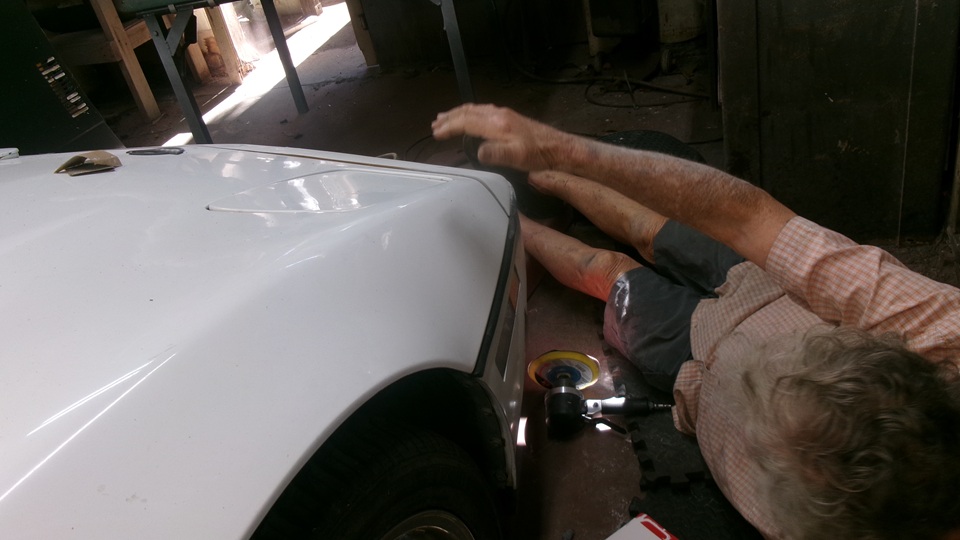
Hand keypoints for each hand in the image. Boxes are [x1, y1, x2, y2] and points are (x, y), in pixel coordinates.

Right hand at [431, 104, 575, 171]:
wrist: (559, 148)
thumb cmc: (538, 155)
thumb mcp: (517, 157)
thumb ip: (496, 153)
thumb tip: (478, 152)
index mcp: (497, 123)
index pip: (466, 121)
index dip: (449, 127)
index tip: (436, 134)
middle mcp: (498, 114)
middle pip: (468, 111)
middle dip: (450, 117)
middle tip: (434, 124)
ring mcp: (504, 114)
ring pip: (475, 109)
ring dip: (458, 114)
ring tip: (444, 118)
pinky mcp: (509, 117)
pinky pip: (482, 111)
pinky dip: (469, 114)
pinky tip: (469, 118)